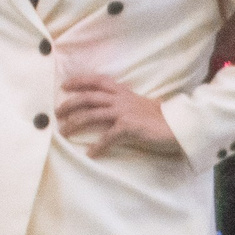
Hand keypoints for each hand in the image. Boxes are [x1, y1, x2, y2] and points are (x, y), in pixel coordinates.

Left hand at [55, 72, 178, 157]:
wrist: (177, 126)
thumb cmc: (161, 118)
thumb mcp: (140, 104)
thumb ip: (125, 102)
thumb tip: (112, 106)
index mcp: (123, 92)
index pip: (97, 81)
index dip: (79, 81)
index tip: (65, 86)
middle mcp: (121, 99)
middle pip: (88, 97)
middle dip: (69, 104)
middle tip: (57, 112)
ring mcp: (123, 112)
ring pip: (91, 115)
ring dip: (75, 124)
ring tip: (63, 132)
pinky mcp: (128, 127)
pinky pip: (107, 137)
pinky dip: (97, 146)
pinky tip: (90, 154)